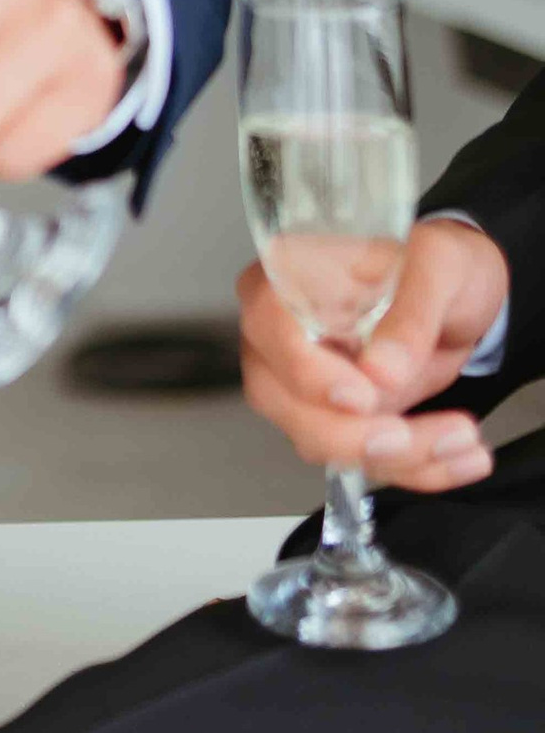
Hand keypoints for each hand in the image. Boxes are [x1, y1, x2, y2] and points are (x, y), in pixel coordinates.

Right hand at [239, 220, 504, 492]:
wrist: (456, 297)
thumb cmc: (434, 264)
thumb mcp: (439, 267)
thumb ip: (411, 311)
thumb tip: (382, 369)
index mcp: (290, 275)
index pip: (270, 325)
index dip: (307, 370)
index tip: (362, 396)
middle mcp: (282, 333)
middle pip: (283, 399)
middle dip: (352, 434)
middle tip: (411, 436)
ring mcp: (303, 384)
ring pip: (321, 440)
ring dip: (397, 456)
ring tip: (462, 440)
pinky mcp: (336, 421)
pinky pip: (363, 459)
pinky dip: (416, 468)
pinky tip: (461, 458)